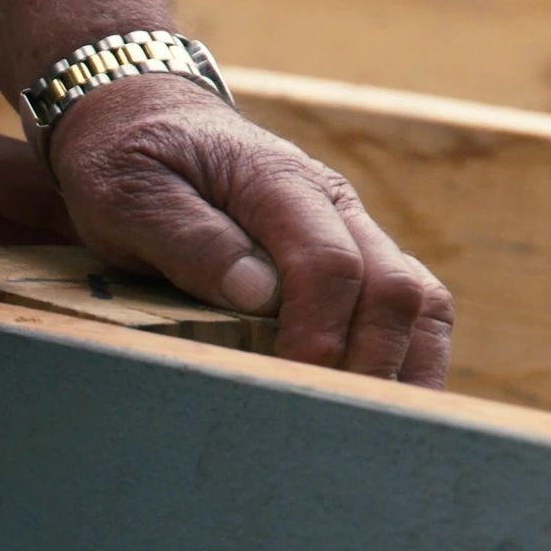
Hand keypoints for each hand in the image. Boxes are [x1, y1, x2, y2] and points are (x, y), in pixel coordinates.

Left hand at [49, 73, 454, 386]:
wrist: (143, 120)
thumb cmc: (129, 162)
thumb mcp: (130, 195)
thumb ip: (189, 240)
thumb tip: (255, 294)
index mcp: (278, 182)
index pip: (329, 262)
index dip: (320, 329)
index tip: (293, 378)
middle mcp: (333, 204)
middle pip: (396, 288)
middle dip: (371, 364)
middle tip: (328, 424)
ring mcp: (352, 230)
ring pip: (420, 300)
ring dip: (405, 368)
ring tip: (369, 430)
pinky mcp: (353, 256)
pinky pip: (408, 308)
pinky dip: (405, 359)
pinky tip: (377, 407)